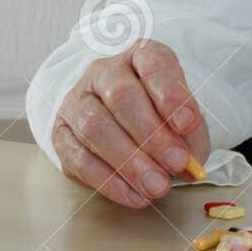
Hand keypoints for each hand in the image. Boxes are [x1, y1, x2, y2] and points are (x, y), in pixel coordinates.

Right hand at [51, 40, 209, 208]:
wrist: (116, 116)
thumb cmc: (157, 113)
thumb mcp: (181, 116)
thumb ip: (189, 136)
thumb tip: (190, 164)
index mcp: (140, 55)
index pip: (154, 65)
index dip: (171, 95)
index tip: (188, 124)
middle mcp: (104, 72)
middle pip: (122, 98)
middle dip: (152, 135)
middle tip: (176, 163)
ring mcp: (78, 100)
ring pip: (96, 127)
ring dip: (130, 162)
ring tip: (158, 187)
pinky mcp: (61, 134)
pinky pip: (80, 158)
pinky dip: (110, 181)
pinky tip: (135, 196)